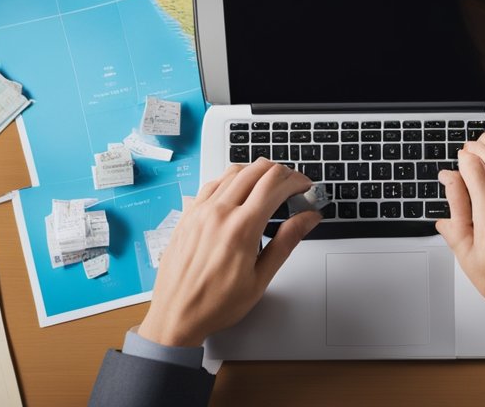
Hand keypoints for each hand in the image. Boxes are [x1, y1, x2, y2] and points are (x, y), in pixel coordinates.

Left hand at [138, 159, 321, 346]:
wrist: (176, 315)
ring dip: (257, 172)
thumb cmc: (215, 304)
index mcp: (241, 228)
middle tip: (291, 186)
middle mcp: (219, 212)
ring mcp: (201, 210)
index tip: (305, 187)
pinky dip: (232, 179)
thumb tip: (308, 219)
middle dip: (281, 172)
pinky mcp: (188, 213)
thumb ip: (286, 242)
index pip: (275, 184)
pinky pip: (213, 183)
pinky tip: (239, 193)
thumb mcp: (260, 279)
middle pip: (257, 170)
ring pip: (234, 171)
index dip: (296, 180)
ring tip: (268, 187)